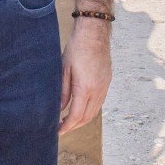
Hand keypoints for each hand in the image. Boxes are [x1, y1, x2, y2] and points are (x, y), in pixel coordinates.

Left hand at [60, 0, 112, 134]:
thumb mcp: (63, 69)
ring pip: (94, 112)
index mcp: (85, 88)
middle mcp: (98, 90)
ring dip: (82, 120)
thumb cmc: (77, 48)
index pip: (76, 116)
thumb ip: (62, 91)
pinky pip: (99, 102)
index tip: (57, 130)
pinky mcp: (107, 82)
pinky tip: (81, 108)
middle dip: (74, 126)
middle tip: (61, 128)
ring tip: (69, 121)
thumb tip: (58, 108)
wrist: (94, 34)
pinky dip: (89, 110)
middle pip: (87, 118)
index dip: (66, 126)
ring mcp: (104, 87)